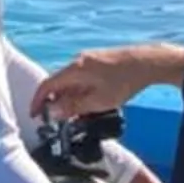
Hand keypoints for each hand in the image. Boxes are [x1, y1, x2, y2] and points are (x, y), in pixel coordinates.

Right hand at [31, 43, 183, 123]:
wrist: (148, 62)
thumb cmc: (124, 81)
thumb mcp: (97, 101)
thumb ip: (73, 106)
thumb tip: (52, 111)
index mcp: (75, 69)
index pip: (47, 85)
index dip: (38, 101)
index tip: (35, 115)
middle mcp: (79, 62)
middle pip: (59, 84)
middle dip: (56, 103)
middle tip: (59, 121)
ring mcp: (90, 61)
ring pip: (72, 82)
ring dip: (71, 99)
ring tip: (80, 116)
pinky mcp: (99, 63)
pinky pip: (83, 79)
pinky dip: (81, 93)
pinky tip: (92, 104)